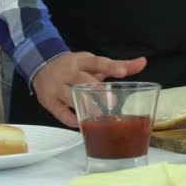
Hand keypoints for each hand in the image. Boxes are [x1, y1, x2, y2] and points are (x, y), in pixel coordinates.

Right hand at [32, 52, 146, 126]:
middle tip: (113, 102)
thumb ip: (119, 65)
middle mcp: (68, 72)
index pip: (97, 63)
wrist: (41, 65)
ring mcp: (56, 87)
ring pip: (70, 97)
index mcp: (82, 61)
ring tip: (99, 117)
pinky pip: (60, 113)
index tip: (123, 73)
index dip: (111, 67)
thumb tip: (143, 62)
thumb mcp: (94, 63)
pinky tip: (81, 124)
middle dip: (97, 92)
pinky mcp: (48, 101)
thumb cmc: (75, 67)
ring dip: (85, 106)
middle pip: (83, 81)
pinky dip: (71, 119)